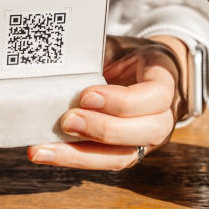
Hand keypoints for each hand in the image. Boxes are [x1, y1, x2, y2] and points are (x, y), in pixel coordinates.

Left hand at [26, 35, 188, 169]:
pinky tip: (46, 153)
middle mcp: (163, 118)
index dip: (120, 101)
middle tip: (67, 120)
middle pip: (144, 132)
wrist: (144, 73)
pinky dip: (73, 159)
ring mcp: (146, 141)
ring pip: (121, 157)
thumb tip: (61, 53)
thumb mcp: (119, 46)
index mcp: (165, 83)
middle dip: (102, 129)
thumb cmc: (129, 56)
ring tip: (44, 149)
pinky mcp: (126, 153)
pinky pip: (102, 163)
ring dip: (80, 155)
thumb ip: (98, 51)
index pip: (154, 97)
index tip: (86, 95)